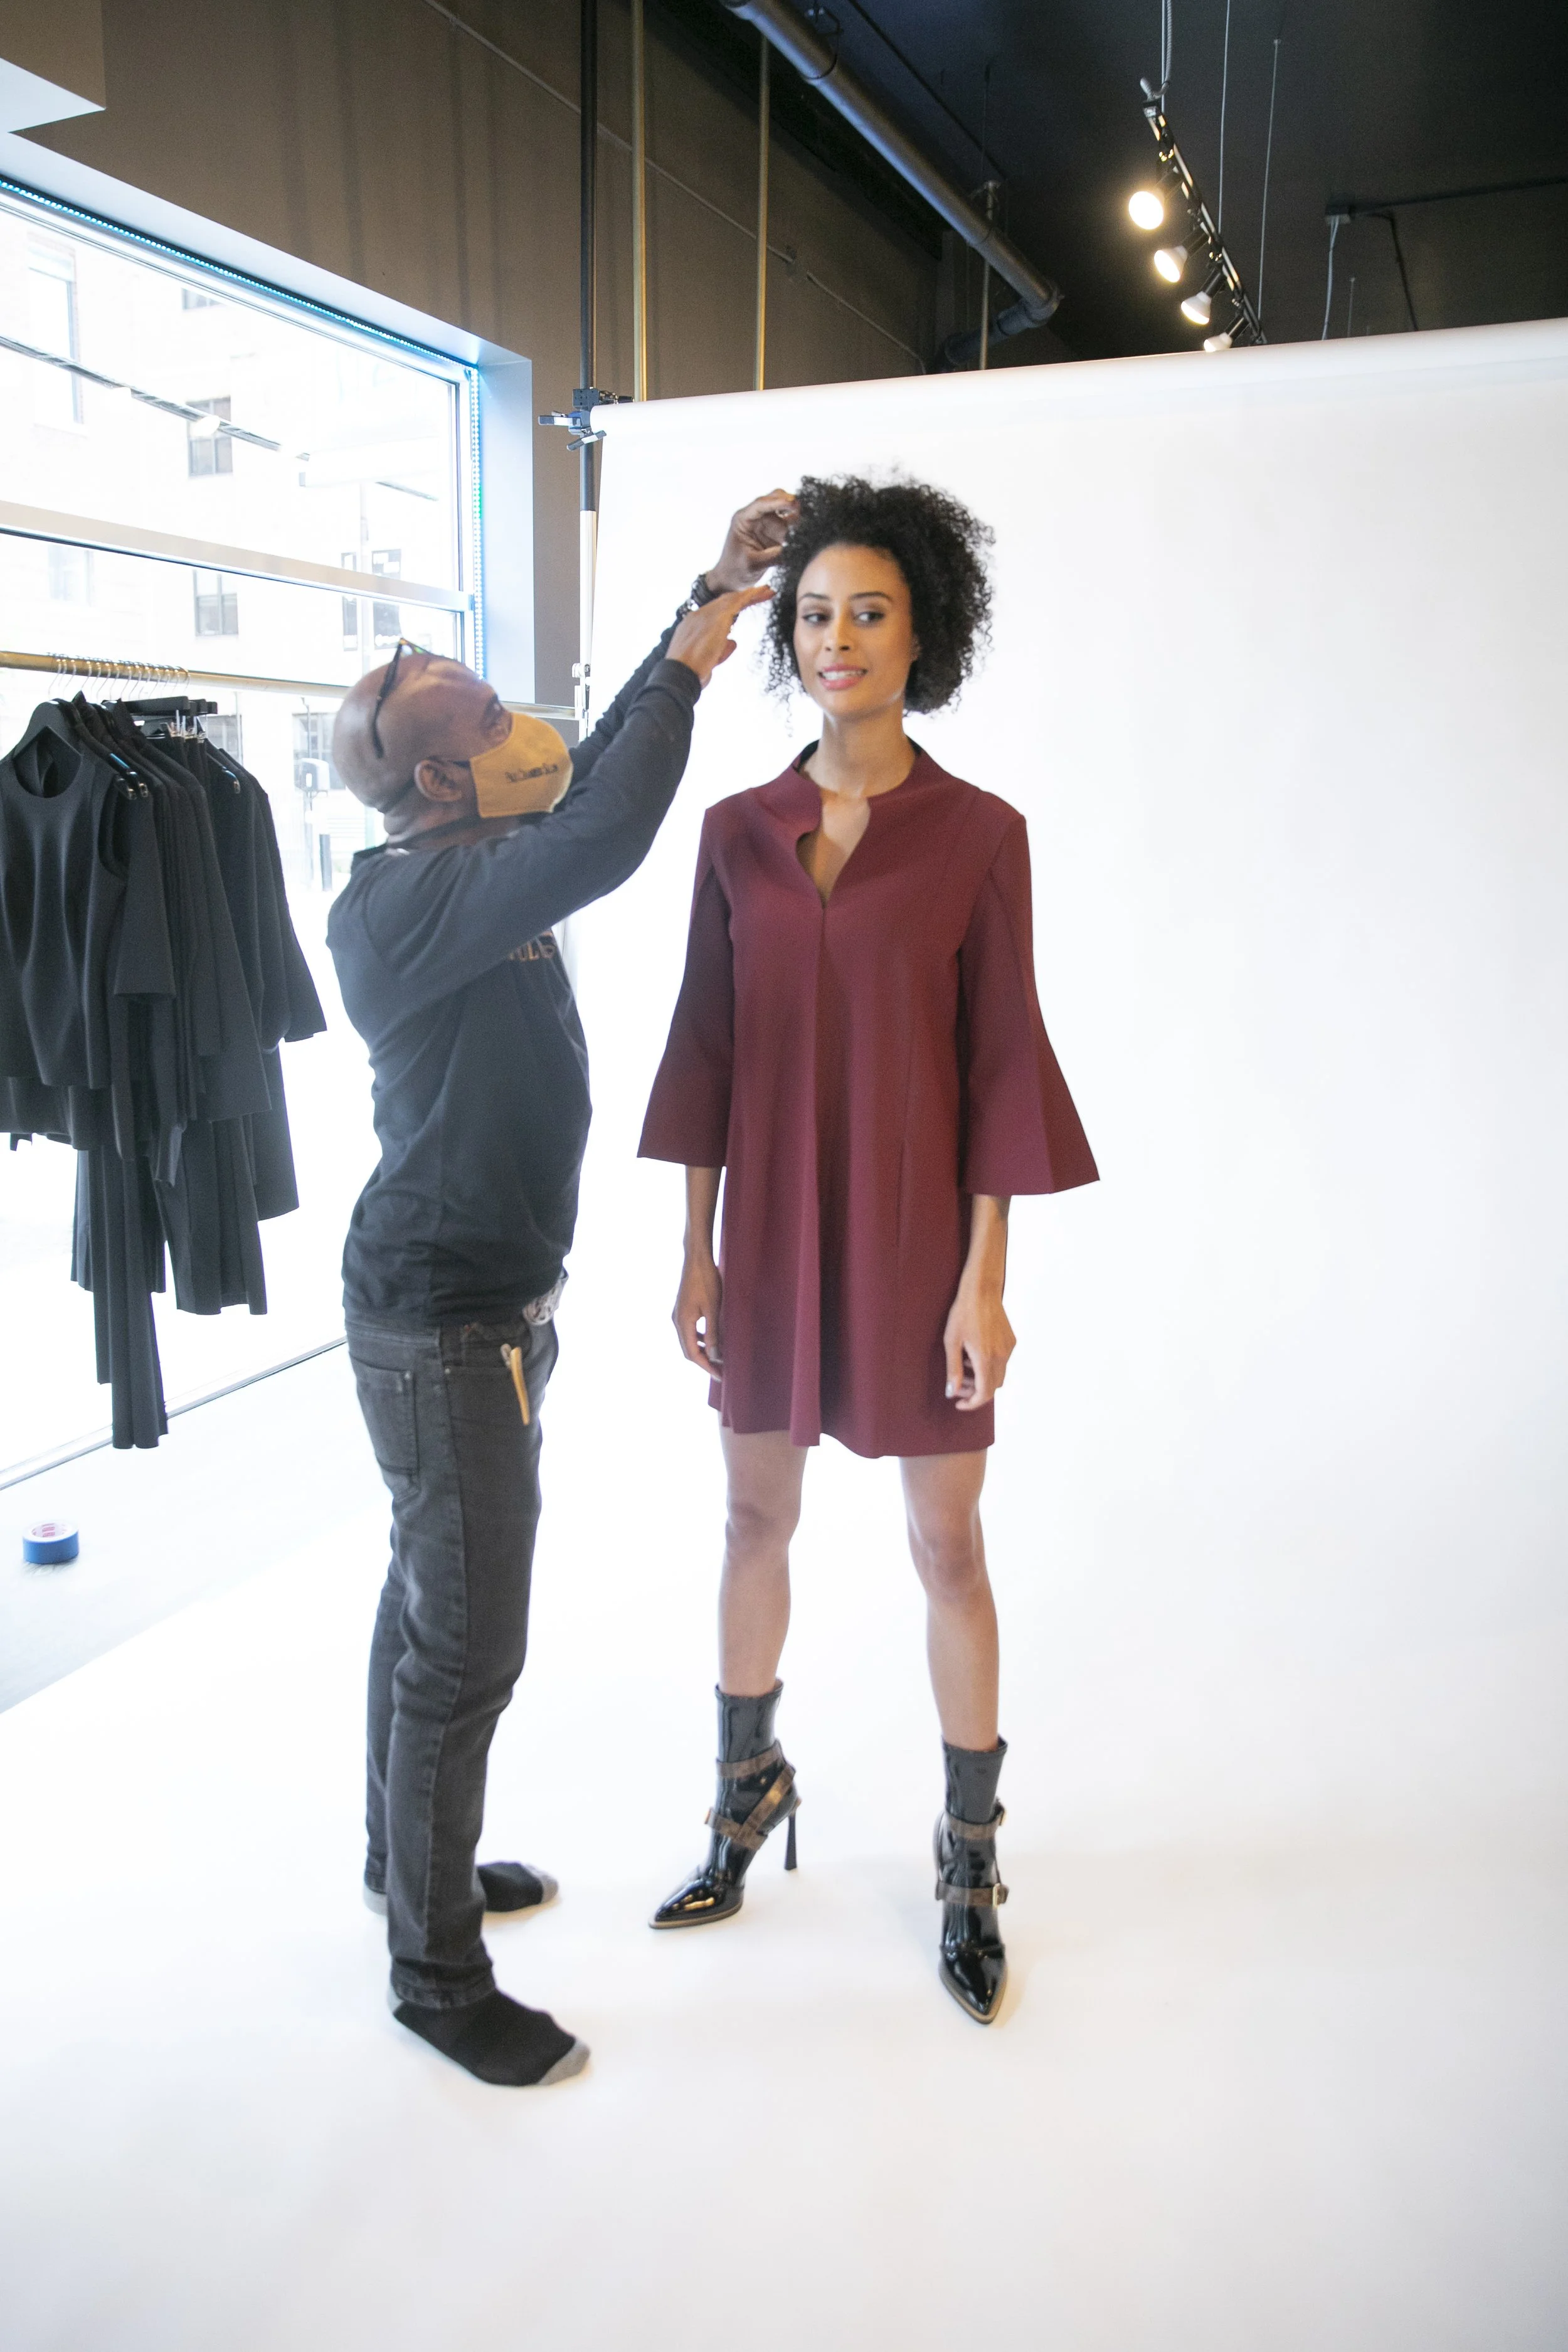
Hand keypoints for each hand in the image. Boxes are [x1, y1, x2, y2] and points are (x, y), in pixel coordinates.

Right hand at [668, 584, 772, 686]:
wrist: (681, 674)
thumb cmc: (692, 672)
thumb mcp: (709, 660)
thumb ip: (721, 649)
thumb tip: (733, 641)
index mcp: (694, 625)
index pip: (715, 612)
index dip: (731, 609)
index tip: (743, 607)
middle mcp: (700, 615)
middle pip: (725, 602)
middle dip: (743, 598)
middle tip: (761, 593)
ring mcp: (708, 614)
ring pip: (733, 599)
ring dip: (751, 594)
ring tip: (768, 590)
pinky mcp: (719, 617)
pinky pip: (739, 601)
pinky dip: (752, 595)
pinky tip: (764, 592)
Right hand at [674, 1252, 723, 1370]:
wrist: (696, 1258)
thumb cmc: (707, 1280)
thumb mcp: (713, 1308)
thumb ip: (713, 1332)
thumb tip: (715, 1355)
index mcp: (683, 1322)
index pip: (693, 1353)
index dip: (706, 1367)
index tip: (719, 1376)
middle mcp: (677, 1321)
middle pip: (688, 1350)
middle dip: (704, 1362)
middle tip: (720, 1371)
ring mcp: (678, 1315)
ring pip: (688, 1341)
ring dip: (702, 1351)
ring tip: (718, 1358)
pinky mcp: (682, 1309)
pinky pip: (690, 1331)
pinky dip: (700, 1339)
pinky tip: (712, 1340)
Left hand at [705, 489, 799, 590]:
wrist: (730, 580)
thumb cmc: (735, 571)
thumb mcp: (754, 564)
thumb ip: (774, 556)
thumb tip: (795, 548)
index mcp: (743, 520)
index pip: (761, 504)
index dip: (777, 501)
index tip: (793, 502)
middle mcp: (755, 518)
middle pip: (775, 500)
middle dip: (789, 503)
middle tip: (802, 510)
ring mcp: (766, 525)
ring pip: (786, 514)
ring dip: (796, 519)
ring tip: (805, 528)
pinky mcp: (774, 535)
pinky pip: (789, 527)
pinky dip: (797, 529)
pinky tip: (804, 534)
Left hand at [943, 1279, 1014, 1411]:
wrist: (982, 1290)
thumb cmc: (963, 1313)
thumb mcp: (951, 1341)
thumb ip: (952, 1369)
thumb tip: (952, 1392)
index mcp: (985, 1359)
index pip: (984, 1394)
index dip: (971, 1403)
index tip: (958, 1403)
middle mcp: (1001, 1356)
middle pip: (992, 1388)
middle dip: (975, 1392)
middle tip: (957, 1386)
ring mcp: (1009, 1349)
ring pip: (999, 1376)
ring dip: (982, 1379)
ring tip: (964, 1367)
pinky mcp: (1011, 1341)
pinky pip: (1002, 1362)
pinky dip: (989, 1367)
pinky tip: (974, 1354)